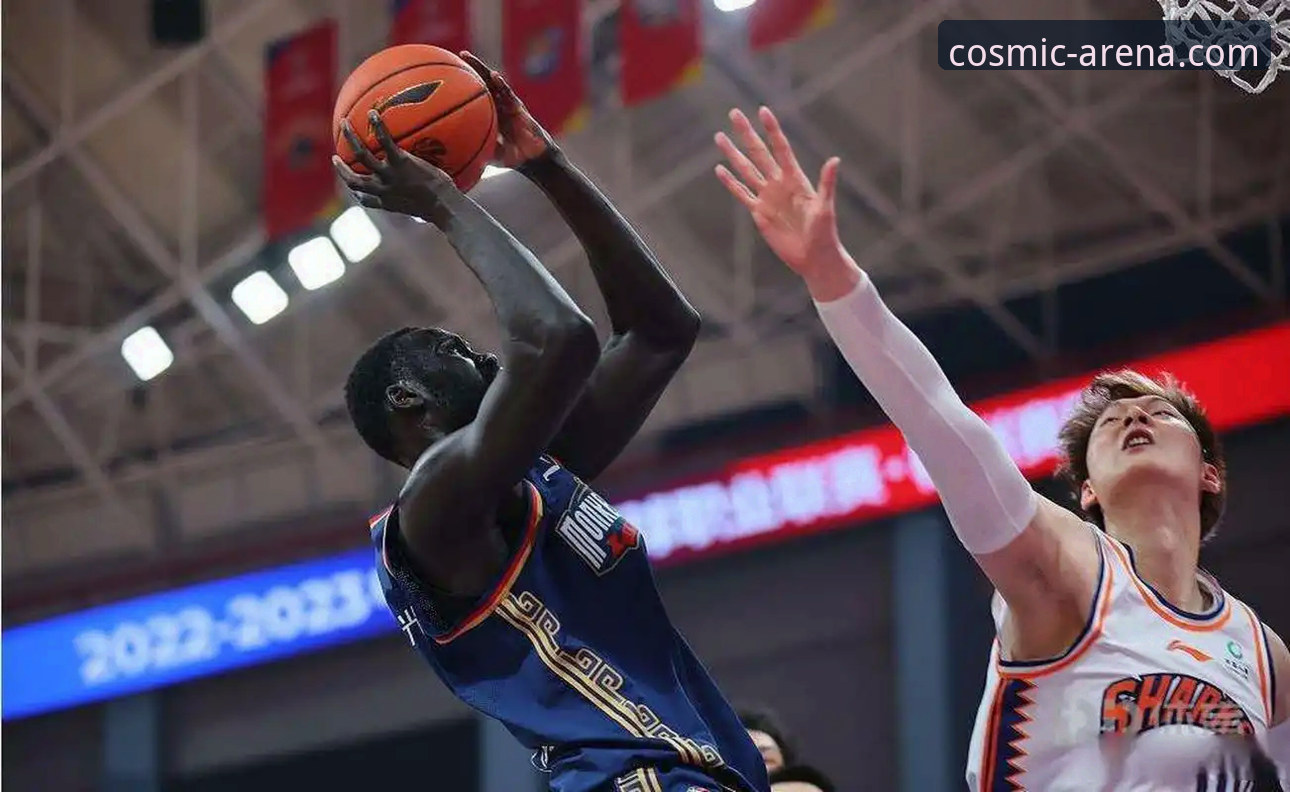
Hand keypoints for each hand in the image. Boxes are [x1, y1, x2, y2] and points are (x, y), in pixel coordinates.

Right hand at [334, 110, 462, 223]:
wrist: (443, 205)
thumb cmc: (439, 207)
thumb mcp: (423, 209)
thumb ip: (416, 200)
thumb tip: (424, 197)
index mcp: (386, 201)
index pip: (363, 198)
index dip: (355, 192)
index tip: (351, 186)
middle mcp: (382, 189)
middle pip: (352, 179)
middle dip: (340, 168)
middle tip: (334, 156)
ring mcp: (389, 175)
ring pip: (361, 155)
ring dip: (350, 138)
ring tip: (344, 124)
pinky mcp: (400, 162)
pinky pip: (384, 141)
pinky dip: (377, 126)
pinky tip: (373, 113)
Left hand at [460, 51, 554, 167]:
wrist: (532, 159)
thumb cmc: (511, 156)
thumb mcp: (488, 152)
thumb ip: (475, 147)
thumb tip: (455, 151)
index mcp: (490, 113)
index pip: (477, 93)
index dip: (466, 82)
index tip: (451, 71)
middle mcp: (498, 104)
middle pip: (484, 81)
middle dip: (472, 68)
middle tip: (460, 55)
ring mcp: (508, 104)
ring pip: (494, 82)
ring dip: (481, 69)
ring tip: (468, 58)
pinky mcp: (518, 107)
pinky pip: (509, 94)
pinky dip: (502, 84)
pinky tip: (494, 76)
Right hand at [714, 107, 843, 278]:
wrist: (814, 257)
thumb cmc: (825, 232)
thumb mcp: (825, 207)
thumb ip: (826, 183)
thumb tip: (834, 160)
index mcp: (795, 179)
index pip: (780, 148)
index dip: (772, 130)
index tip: (763, 111)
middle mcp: (779, 183)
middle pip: (758, 153)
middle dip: (746, 133)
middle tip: (734, 113)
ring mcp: (768, 197)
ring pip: (746, 170)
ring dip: (733, 154)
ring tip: (720, 137)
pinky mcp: (759, 213)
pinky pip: (742, 194)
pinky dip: (731, 183)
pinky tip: (720, 169)